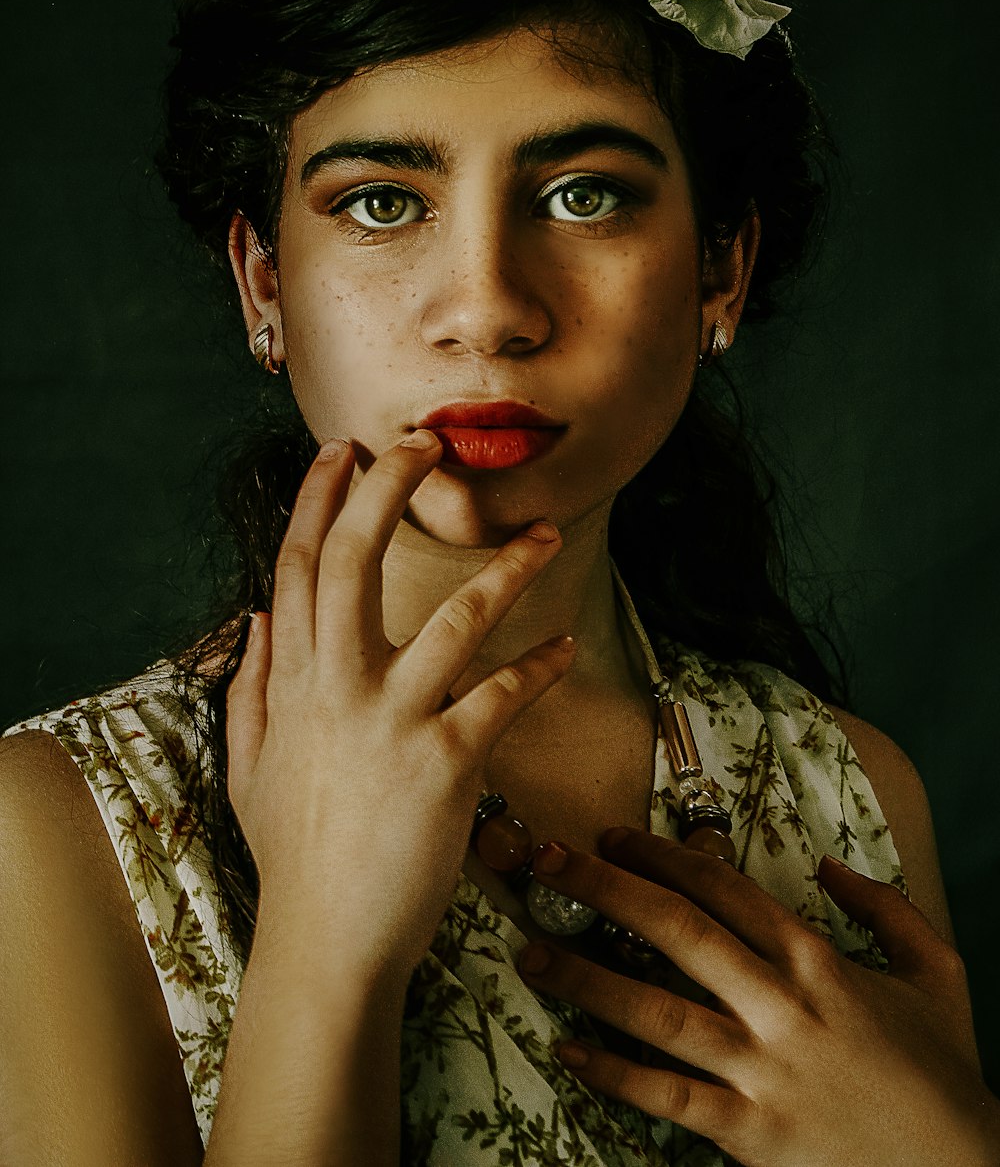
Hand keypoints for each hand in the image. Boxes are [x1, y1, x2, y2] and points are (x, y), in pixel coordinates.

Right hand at [225, 432, 574, 983]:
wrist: (328, 944)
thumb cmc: (295, 857)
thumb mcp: (249, 768)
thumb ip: (250, 688)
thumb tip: (257, 618)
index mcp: (292, 685)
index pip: (297, 567)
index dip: (316, 501)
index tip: (340, 452)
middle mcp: (336, 690)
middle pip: (353, 561)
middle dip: (387, 490)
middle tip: (424, 442)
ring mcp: (391, 724)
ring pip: (451, 618)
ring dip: (505, 568)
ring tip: (544, 531)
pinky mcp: (445, 765)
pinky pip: (501, 697)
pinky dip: (538, 668)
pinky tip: (566, 649)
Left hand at [516, 830, 998, 1166]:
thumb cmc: (943, 1074)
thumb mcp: (937, 972)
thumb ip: (886, 908)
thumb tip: (830, 865)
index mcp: (819, 961)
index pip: (725, 889)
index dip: (662, 854)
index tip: (613, 834)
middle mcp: (783, 1007)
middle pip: (678, 932)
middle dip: (605, 889)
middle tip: (547, 860)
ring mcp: (764, 1072)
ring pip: (659, 1011)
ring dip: (587, 976)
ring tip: (531, 949)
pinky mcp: (751, 1135)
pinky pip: (669, 1097)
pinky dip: (615, 1074)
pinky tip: (570, 1049)